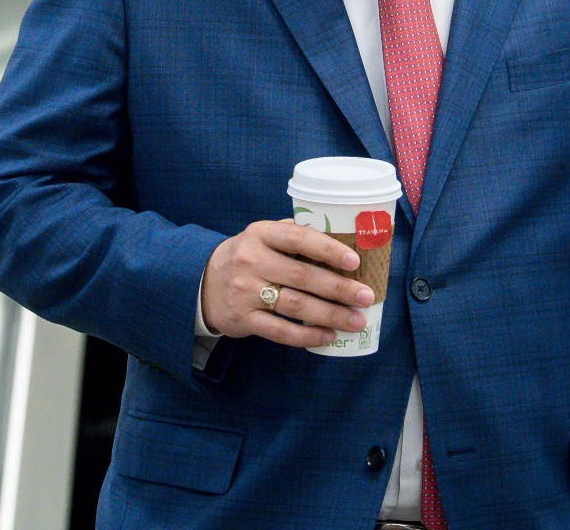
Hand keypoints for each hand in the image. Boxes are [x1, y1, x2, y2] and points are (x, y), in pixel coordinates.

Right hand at [200, 219, 376, 347]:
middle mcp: (251, 260)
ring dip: (330, 314)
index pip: (297, 238)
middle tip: (366, 297)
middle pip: (301, 275)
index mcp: (259, 234)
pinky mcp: (244, 318)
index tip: (354, 261)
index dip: (327, 249)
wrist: (203, 284)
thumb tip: (342, 240)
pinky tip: (329, 335)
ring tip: (356, 321)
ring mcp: (245, 291)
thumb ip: (293, 235)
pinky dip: (307, 335)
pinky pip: (280, 331)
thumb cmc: (247, 257)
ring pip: (295, 305)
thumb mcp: (262, 237)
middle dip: (339, 288)